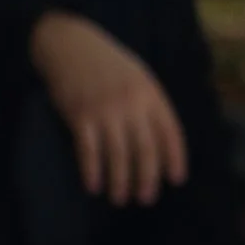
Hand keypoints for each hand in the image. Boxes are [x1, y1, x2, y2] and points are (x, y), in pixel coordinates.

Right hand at [29, 11, 187, 205]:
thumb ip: (147, 104)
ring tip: (119, 199)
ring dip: (119, 181)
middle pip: (145, 149)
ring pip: (117, 154)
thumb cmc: (104, 63)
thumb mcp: (137, 77)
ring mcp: (105, 110)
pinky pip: (89, 150)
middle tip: (144, 199)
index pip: (170, 132)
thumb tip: (155, 141)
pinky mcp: (79, 115)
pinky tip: (93, 187)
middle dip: (146, 178)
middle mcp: (132, 104)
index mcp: (151, 94)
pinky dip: (92, 171)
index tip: (175, 180)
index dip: (174, 158)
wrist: (69, 44)